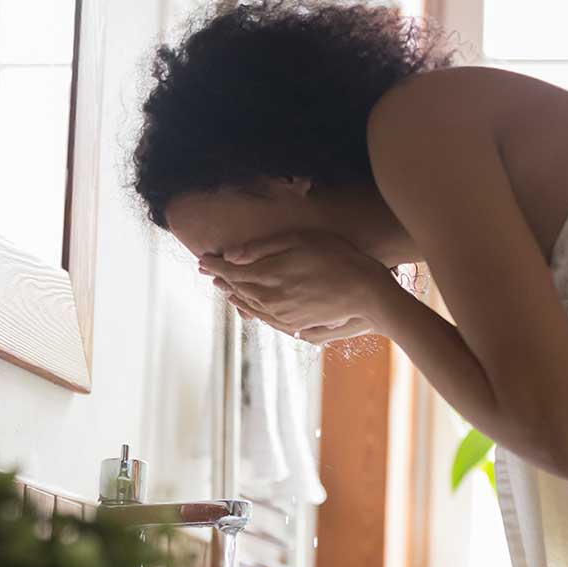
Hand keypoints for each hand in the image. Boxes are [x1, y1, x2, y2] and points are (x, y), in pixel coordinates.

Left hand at [197, 230, 398, 343]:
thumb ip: (263, 248)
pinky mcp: (295, 325)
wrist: (366, 292)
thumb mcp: (300, 241)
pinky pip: (265, 318)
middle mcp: (270, 300)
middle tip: (208, 271)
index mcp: (268, 276)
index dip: (214, 265)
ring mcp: (282, 315)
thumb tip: (231, 255)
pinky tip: (249, 307)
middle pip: (237, 289)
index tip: (201, 259)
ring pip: (249, 305)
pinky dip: (251, 310)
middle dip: (221, 279)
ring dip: (234, 295)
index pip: (231, 271)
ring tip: (223, 287)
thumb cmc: (337, 258)